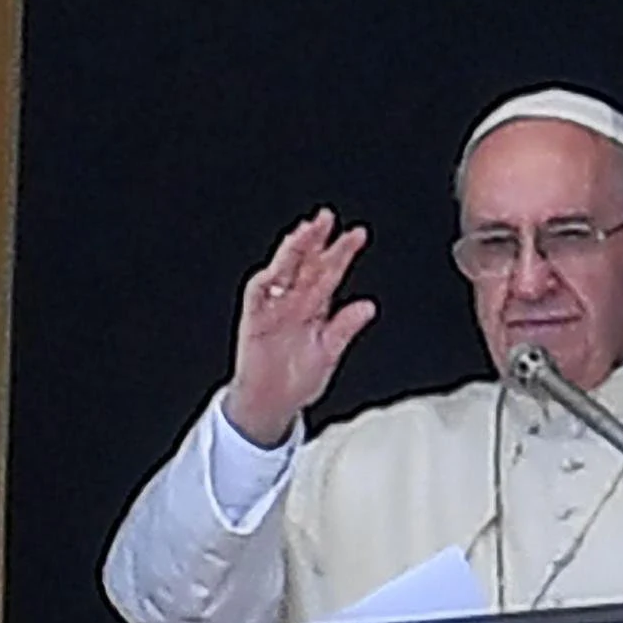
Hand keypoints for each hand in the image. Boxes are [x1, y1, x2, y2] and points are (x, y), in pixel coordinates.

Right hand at [226, 210, 377, 447]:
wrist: (272, 404)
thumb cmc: (298, 378)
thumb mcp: (329, 353)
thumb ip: (345, 328)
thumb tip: (369, 307)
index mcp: (315, 306)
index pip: (330, 273)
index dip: (342, 253)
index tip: (358, 235)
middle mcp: (294, 301)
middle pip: (305, 264)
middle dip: (315, 240)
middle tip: (326, 218)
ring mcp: (273, 309)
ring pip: (282, 272)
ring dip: (291, 252)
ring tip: (303, 233)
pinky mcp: (254, 321)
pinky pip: (257, 297)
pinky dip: (264, 283)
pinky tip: (275, 270)